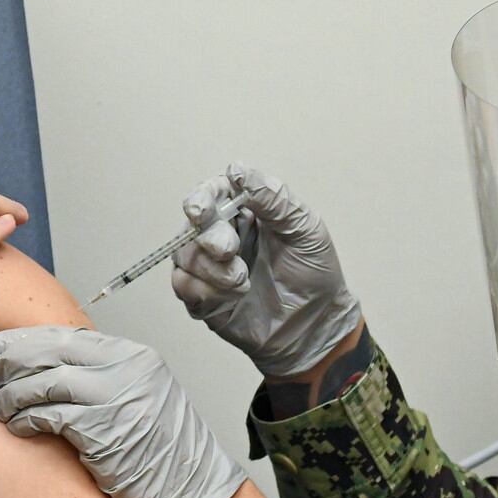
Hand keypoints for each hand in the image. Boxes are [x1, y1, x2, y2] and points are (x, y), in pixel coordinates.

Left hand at [0, 326, 245, 497]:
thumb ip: (102, 379)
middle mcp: (125, 369)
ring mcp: (116, 397)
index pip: (64, 335)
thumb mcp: (140, 398)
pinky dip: (26, 419)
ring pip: (44, 380)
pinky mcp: (103, 429)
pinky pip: (49, 414)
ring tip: (1, 407)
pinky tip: (18, 427)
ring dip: (13, 394)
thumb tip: (48, 371)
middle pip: (49, 350)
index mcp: (133, 356)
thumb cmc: (165, 455)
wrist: (196, 494)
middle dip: (10, 360)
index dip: (24, 341)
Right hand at [172, 162, 362, 377]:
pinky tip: (231, 298)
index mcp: (246, 212)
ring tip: (242, 281)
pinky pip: (183, 286)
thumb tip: (238, 171)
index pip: (213, 192)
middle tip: (229, 251)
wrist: (314, 326)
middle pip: (193, 223)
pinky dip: (204, 291)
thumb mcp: (305, 228)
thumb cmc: (314, 273)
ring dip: (211, 269)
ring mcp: (210, 267)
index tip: (201, 210)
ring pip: (184, 255)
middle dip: (208, 236)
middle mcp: (222, 235)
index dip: (203, 197)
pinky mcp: (203, 297)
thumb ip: (273, 198)